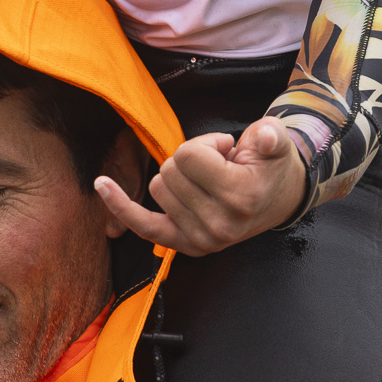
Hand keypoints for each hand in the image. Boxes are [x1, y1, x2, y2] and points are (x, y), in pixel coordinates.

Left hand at [95, 118, 305, 255]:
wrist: (280, 198)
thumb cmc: (271, 165)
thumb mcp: (277, 143)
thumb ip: (271, 136)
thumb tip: (264, 137)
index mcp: (238, 198)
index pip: (189, 155)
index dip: (207, 142)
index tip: (229, 149)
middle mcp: (218, 225)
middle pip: (170, 169)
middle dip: (193, 156)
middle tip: (221, 164)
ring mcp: (200, 239)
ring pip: (158, 185)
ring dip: (180, 175)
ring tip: (211, 179)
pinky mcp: (186, 244)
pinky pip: (144, 224)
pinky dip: (120, 206)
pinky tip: (102, 184)